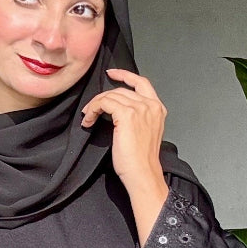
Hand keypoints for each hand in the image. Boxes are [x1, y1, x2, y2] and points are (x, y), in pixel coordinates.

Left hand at [80, 68, 167, 190]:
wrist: (143, 173)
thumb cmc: (141, 161)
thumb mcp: (144, 132)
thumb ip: (137, 117)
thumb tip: (115, 110)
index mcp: (157, 109)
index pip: (141, 83)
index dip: (125, 75)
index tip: (112, 74)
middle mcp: (150, 105)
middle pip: (121, 90)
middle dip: (103, 97)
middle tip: (91, 109)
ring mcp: (140, 108)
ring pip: (111, 95)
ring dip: (95, 105)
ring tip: (88, 117)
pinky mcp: (126, 114)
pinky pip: (104, 102)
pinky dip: (93, 109)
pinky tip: (89, 120)